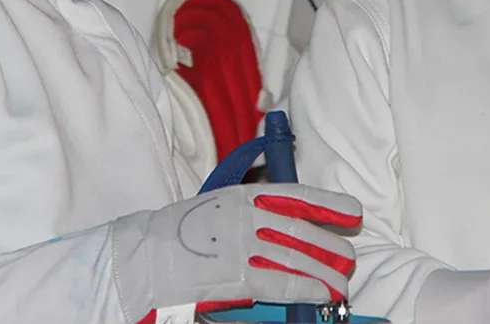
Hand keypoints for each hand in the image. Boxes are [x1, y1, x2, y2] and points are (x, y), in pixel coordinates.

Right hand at [109, 183, 361, 320]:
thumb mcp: (212, 210)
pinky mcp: (234, 276)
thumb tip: (279, 224)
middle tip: (349, 256)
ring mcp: (240, 246)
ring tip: (342, 280)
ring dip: (324, 270)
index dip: (327, 204)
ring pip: (296, 257)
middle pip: (300, 230)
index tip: (352, 211)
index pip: (295, 196)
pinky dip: (305, 287)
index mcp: (239, 196)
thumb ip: (246, 214)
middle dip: (330, 244)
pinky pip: (280, 281)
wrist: (137, 259)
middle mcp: (245, 216)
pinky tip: (322, 293)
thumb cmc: (173, 237)